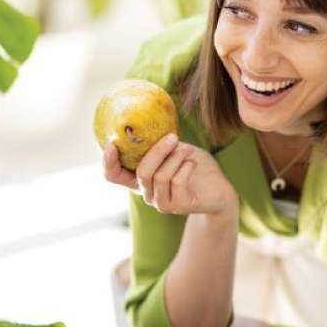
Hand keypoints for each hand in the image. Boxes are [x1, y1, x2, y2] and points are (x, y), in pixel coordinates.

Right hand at [103, 135, 236, 216]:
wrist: (219, 189)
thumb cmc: (193, 165)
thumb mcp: (174, 149)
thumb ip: (158, 141)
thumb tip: (146, 120)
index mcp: (139, 179)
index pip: (113, 176)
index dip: (108, 162)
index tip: (111, 144)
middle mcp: (146, 193)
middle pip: (142, 172)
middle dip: (157, 151)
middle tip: (172, 137)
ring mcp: (161, 202)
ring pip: (160, 176)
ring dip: (176, 158)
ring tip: (187, 149)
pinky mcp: (178, 206)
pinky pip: (177, 182)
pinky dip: (186, 167)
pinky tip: (192, 163)